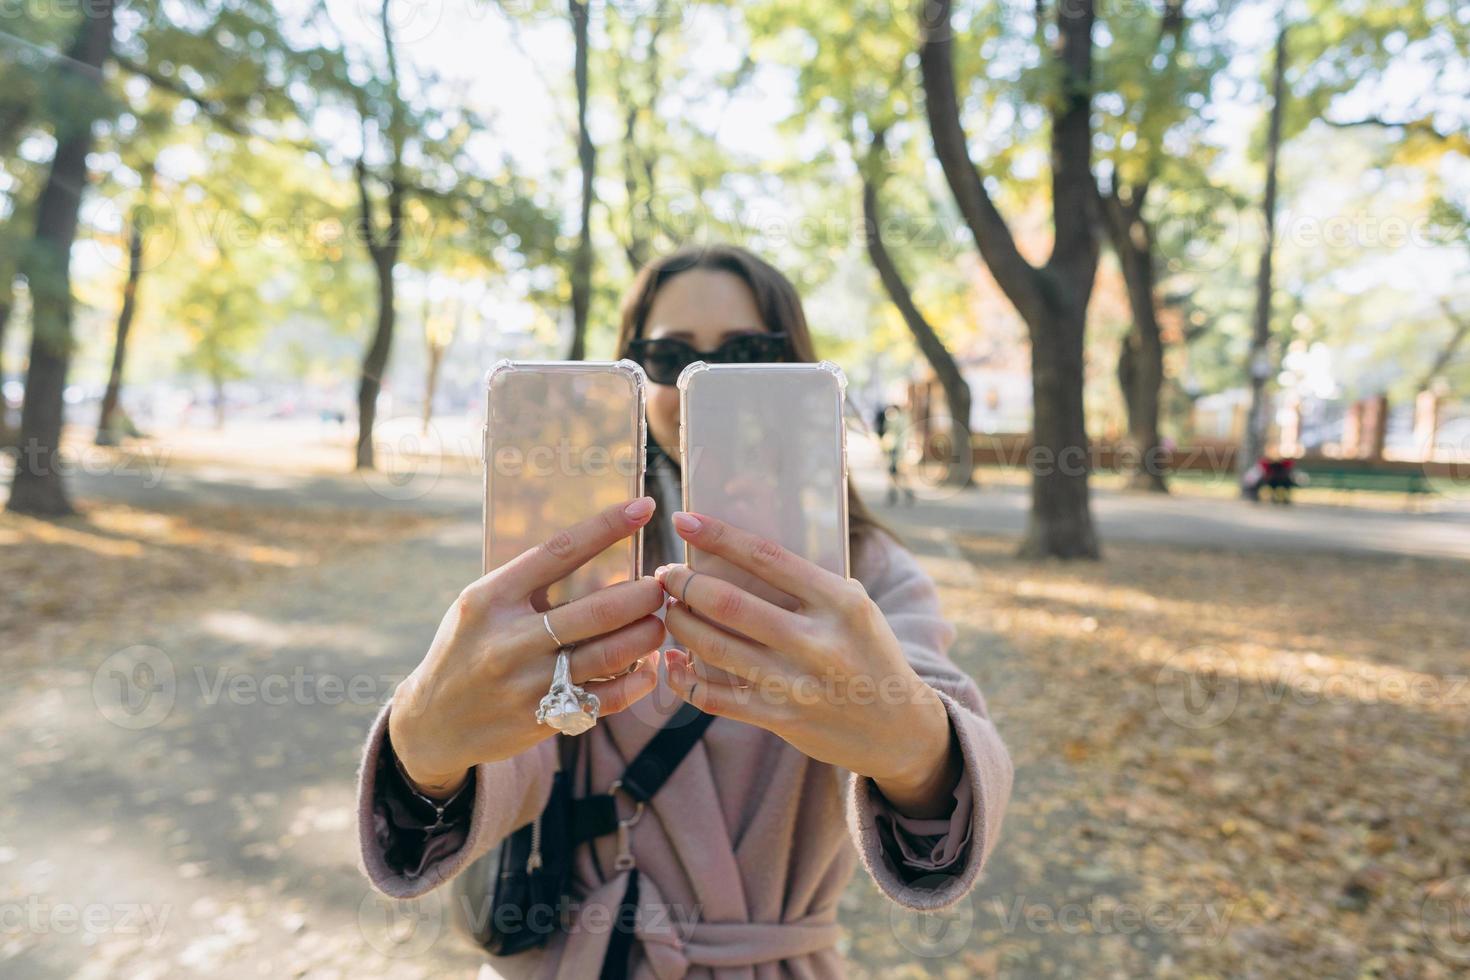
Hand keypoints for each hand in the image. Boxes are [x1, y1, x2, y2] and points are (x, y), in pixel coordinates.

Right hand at [389, 498, 664, 798]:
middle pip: (598, 610)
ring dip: (647, 634)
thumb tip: (595, 544)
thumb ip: (528, 582)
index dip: (606, 527)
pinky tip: (648, 664)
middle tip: (661, 586)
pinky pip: (608, 698)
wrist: (434, 722)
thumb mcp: (480, 605)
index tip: (642, 507)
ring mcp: (528, 683)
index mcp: (491, 598)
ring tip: (659, 622)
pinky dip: (638, 679)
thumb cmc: (467, 649)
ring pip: (611, 654)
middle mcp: (510, 640)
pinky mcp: (545, 718)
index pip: (559, 551)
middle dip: (643, 594)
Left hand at [656, 511, 959, 817]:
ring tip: (670, 609)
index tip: (684, 520)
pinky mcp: (780, 719)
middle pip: (730, 604)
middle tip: (668, 575)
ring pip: (715, 649)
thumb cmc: (870, 652)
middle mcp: (819, 642)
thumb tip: (744, 549)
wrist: (897, 727)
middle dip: (686, 584)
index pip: (768, 558)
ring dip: (680, 624)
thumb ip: (811, 583)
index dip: (719, 536)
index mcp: (840, 603)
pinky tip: (672, 660)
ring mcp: (797, 684)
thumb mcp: (857, 608)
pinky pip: (715, 698)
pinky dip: (684, 678)